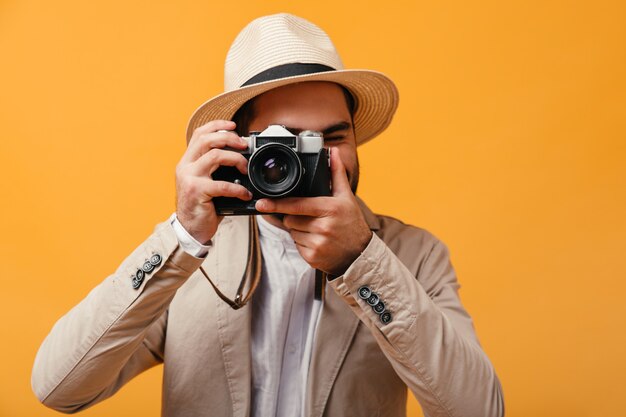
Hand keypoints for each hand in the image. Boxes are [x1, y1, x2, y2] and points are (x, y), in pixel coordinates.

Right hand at [175, 120, 251, 243]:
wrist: (190, 230)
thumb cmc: (202, 206)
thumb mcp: (205, 182)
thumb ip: (215, 169)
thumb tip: (240, 156)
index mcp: (187, 162)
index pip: (199, 134)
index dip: (216, 126)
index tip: (233, 125)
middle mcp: (185, 167)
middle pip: (206, 140)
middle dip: (229, 138)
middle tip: (244, 145)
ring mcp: (189, 178)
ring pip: (214, 156)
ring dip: (236, 159)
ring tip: (245, 169)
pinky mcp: (197, 192)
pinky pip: (222, 185)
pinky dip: (238, 188)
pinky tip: (245, 194)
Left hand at [255, 148, 371, 274]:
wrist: (359, 255)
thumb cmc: (351, 223)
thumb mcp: (346, 197)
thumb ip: (336, 173)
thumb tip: (332, 151)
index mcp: (329, 209)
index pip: (297, 205)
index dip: (278, 204)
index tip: (262, 203)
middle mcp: (323, 227)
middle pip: (290, 219)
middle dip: (295, 217)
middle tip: (312, 218)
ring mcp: (318, 244)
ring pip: (292, 232)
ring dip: (298, 230)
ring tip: (316, 230)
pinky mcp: (312, 257)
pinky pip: (296, 246)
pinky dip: (302, 243)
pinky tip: (316, 240)